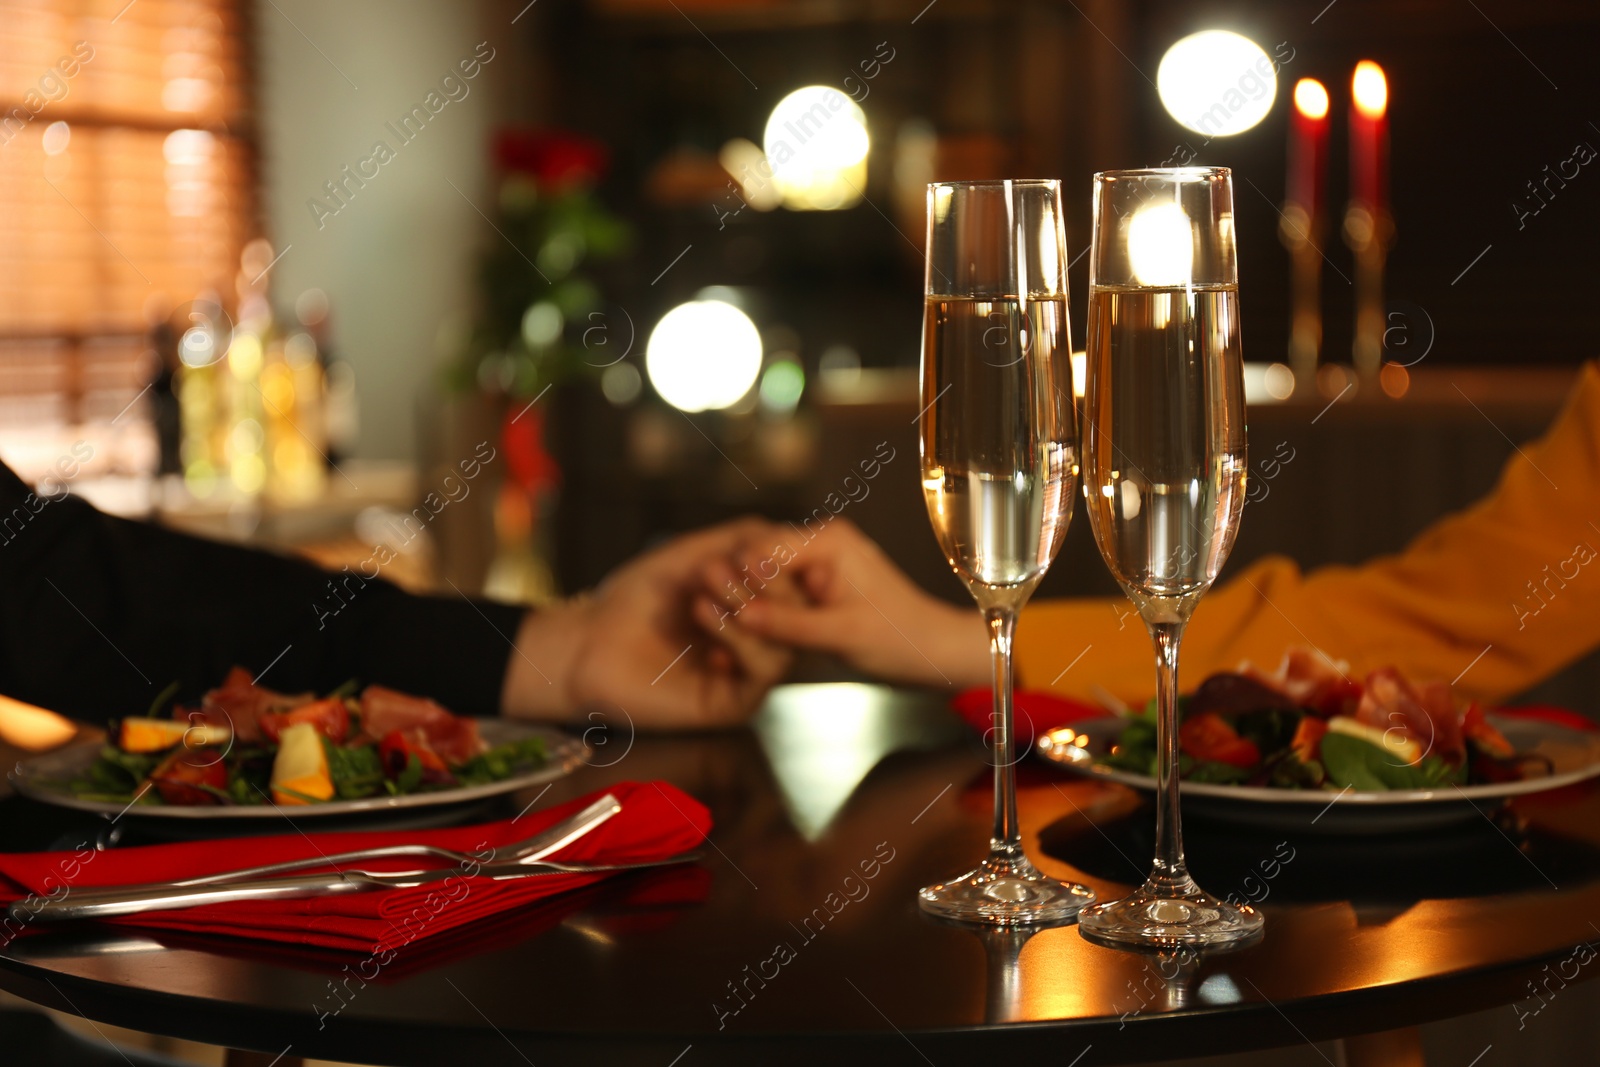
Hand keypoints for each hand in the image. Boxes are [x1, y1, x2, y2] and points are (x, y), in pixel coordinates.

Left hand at [502, 519, 794, 729]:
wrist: (589, 641)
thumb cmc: (639, 598)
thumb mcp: (695, 554)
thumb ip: (743, 539)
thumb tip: (791, 534)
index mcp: (757, 606)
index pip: (797, 585)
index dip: (788, 562)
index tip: (765, 543)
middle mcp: (759, 641)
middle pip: (799, 615)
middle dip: (772, 581)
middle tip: (739, 559)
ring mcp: (748, 674)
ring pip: (785, 642)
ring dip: (751, 602)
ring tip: (711, 578)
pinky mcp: (734, 703)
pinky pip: (762, 671)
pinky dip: (740, 636)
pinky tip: (703, 610)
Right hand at [702, 518, 988, 688]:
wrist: (929, 650)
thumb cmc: (898, 639)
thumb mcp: (842, 635)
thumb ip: (790, 624)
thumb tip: (740, 616)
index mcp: (830, 540)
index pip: (763, 548)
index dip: (737, 578)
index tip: (717, 609)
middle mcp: (820, 539)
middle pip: (758, 558)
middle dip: (738, 591)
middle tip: (716, 625)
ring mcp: (816, 559)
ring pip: (762, 576)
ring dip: (747, 604)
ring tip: (728, 636)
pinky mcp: (814, 581)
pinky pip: (776, 590)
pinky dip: (763, 612)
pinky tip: (747, 637)